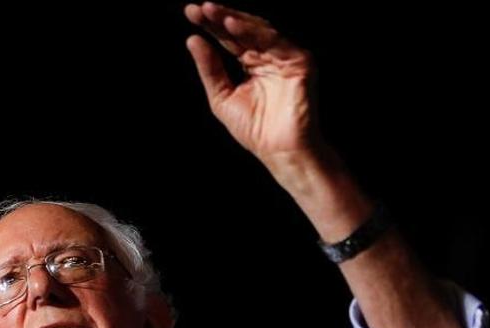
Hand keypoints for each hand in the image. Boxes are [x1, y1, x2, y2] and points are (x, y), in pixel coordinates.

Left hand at [184, 3, 319, 163]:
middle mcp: (268, 55)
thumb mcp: (222, 97)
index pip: (229, 39)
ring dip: (234, 20)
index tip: (190, 12)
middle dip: (220, 17)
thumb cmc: (254, 130)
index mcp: (251, 62)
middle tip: (199, 8)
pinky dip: (253, 32)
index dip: (211, 25)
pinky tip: (232, 25)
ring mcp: (285, 57)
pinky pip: (275, 41)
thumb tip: (192, 39)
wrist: (280, 151)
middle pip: (242, 30)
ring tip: (212, 12)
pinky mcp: (299, 61)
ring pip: (258, 30)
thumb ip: (209, 69)